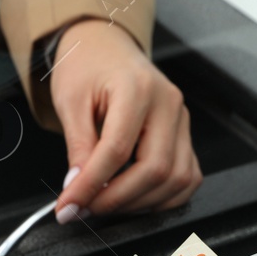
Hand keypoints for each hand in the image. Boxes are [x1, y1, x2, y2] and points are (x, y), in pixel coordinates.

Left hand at [48, 18, 201, 222]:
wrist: (105, 46)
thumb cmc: (87, 66)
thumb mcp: (70, 100)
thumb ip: (78, 146)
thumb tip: (77, 189)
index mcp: (137, 88)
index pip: (117, 150)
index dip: (91, 185)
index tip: (69, 206)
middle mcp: (168, 104)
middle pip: (155, 169)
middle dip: (117, 199)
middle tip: (86, 209)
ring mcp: (182, 121)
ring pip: (176, 179)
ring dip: (140, 203)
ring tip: (106, 203)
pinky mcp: (186, 135)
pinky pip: (187, 178)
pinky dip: (163, 198)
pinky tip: (136, 198)